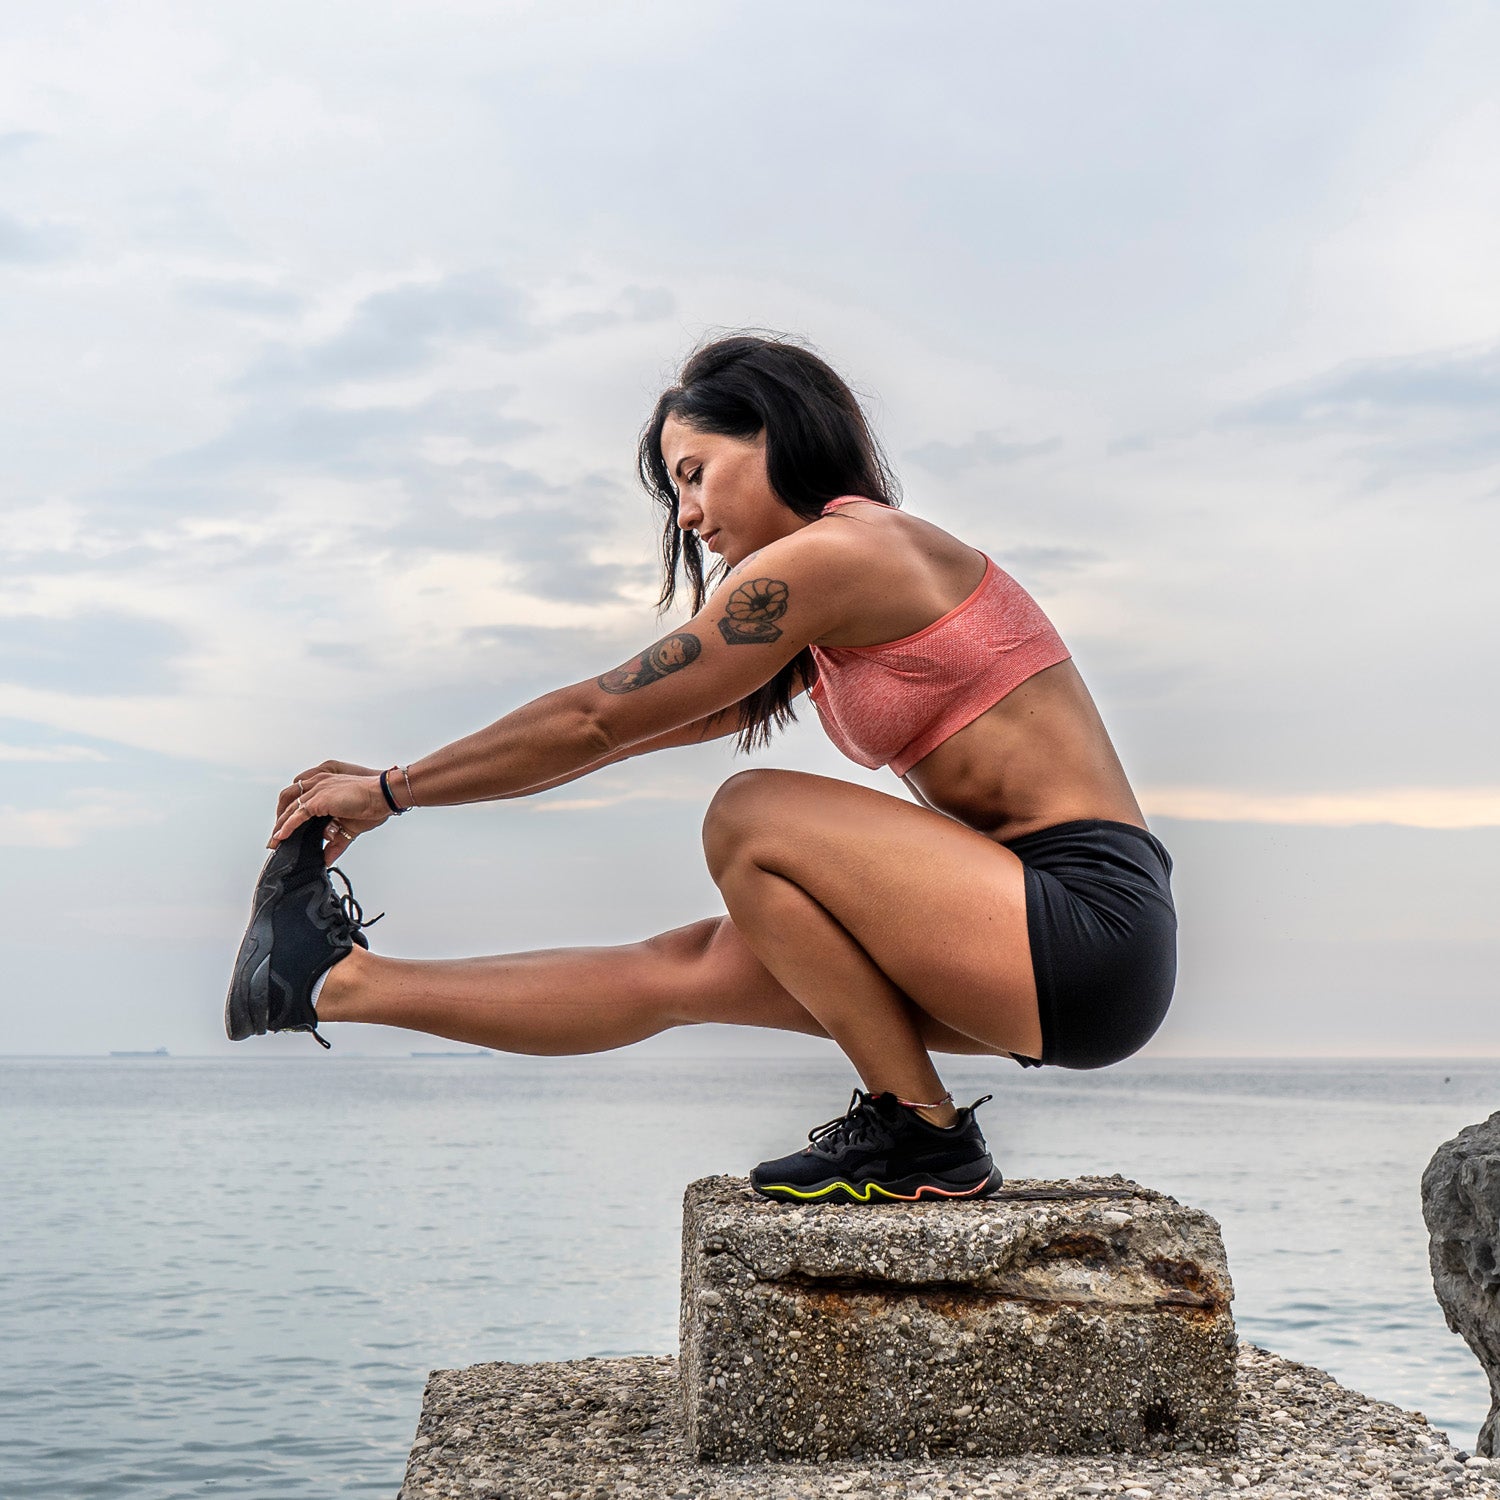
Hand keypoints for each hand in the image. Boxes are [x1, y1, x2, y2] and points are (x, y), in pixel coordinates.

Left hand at [269, 760, 389, 864]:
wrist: (383, 795)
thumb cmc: (373, 804)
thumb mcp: (350, 827)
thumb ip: (337, 842)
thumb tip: (328, 859)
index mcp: (326, 786)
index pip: (300, 798)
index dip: (290, 814)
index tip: (285, 830)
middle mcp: (318, 784)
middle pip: (289, 800)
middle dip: (280, 819)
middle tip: (276, 837)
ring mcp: (317, 790)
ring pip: (289, 808)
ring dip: (279, 824)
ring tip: (274, 840)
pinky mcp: (319, 800)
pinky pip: (297, 815)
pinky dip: (287, 826)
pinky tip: (281, 836)